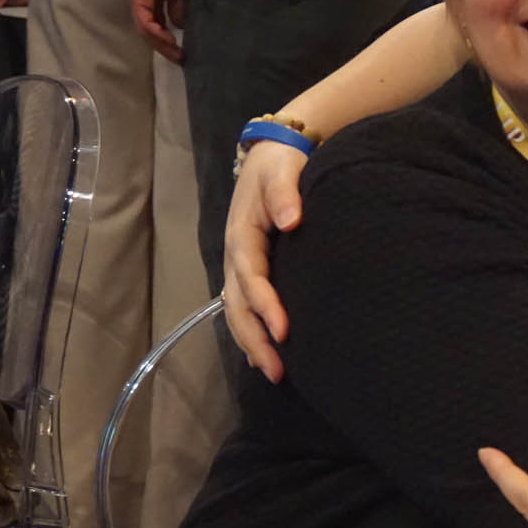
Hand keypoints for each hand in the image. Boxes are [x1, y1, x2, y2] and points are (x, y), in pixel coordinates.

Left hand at [131, 0, 186, 63]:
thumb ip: (177, 7)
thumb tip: (178, 26)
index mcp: (150, 1)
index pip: (155, 26)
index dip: (166, 42)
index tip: (181, 53)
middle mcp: (142, 3)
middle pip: (148, 32)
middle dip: (164, 48)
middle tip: (179, 59)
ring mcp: (138, 0)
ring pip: (145, 29)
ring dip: (160, 43)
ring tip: (176, 53)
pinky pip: (144, 20)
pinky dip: (156, 32)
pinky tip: (169, 39)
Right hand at [223, 139, 308, 381]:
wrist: (273, 154)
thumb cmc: (281, 163)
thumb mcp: (283, 169)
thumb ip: (285, 193)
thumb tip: (291, 220)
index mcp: (242, 235)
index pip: (252, 277)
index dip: (265, 306)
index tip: (285, 331)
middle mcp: (236, 255)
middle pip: (237, 305)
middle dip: (255, 339)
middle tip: (278, 371)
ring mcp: (240, 264)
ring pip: (237, 311)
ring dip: (252, 343)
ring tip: (273, 372)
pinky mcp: (250, 268)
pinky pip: (244, 306)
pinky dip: (251, 332)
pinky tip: (264, 354)